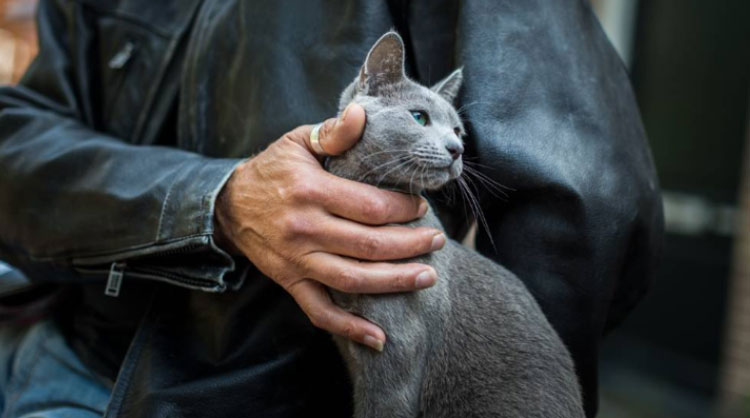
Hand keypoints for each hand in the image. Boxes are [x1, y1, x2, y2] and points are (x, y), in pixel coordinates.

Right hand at [214, 104, 444, 350]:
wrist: (229, 205)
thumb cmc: (272, 169)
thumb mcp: (298, 141)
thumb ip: (334, 132)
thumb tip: (363, 113)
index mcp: (311, 192)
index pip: (369, 207)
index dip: (402, 210)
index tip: (421, 207)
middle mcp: (305, 230)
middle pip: (369, 245)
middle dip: (410, 245)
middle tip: (437, 241)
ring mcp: (297, 261)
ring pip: (353, 280)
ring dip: (394, 282)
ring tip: (427, 276)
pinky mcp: (291, 282)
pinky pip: (320, 312)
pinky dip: (349, 328)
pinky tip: (379, 339)